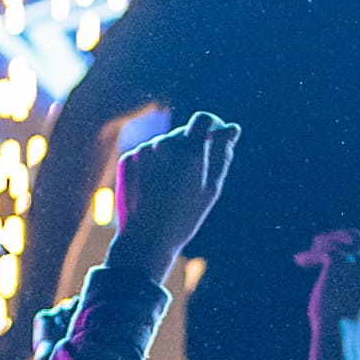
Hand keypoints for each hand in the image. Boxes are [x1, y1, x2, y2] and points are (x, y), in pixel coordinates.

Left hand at [111, 109, 240, 273]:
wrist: (144, 240)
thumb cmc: (184, 218)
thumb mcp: (212, 188)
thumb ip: (222, 154)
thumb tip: (231, 128)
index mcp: (190, 151)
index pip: (203, 119)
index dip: (212, 125)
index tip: (216, 136)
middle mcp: (164, 145)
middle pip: (184, 133)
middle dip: (192, 147)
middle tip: (191, 180)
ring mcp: (143, 151)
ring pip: (164, 144)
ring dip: (171, 157)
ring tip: (170, 189)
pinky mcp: (128, 159)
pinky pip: (147, 154)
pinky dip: (153, 165)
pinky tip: (154, 189)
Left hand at [298, 219, 359, 338]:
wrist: (339, 331)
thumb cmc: (348, 319)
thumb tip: (341, 244)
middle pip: (355, 236)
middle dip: (334, 240)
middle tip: (315, 246)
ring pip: (336, 241)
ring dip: (320, 246)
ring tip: (307, 256)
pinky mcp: (341, 260)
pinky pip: (322, 250)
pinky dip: (309, 256)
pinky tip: (300, 261)